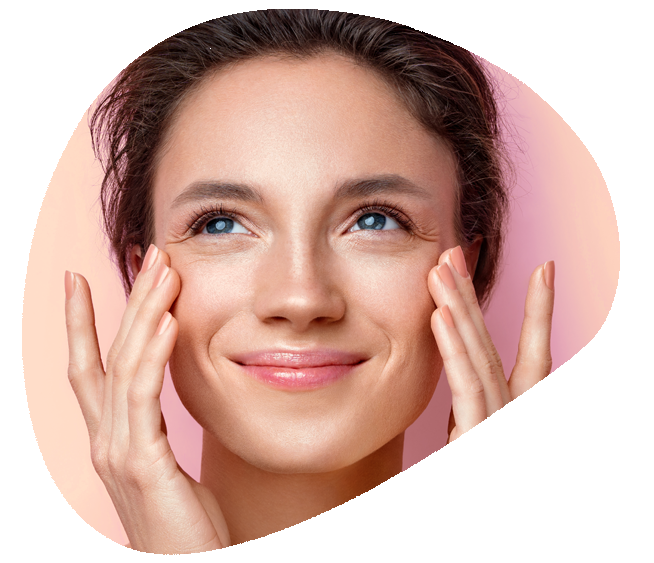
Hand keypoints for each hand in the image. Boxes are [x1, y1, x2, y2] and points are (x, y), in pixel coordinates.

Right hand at [65, 245, 229, 553]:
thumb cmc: (186, 525)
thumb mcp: (166, 467)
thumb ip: (155, 433)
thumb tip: (161, 404)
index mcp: (111, 438)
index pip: (89, 369)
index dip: (81, 323)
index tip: (79, 280)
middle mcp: (105, 440)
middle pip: (109, 354)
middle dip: (126, 301)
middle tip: (148, 255)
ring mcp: (117, 452)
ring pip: (125, 366)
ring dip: (145, 313)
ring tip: (164, 270)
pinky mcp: (142, 464)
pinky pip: (145, 397)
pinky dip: (154, 354)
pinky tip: (169, 321)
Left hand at [378, 246, 554, 553]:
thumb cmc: (429, 514)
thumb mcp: (451, 454)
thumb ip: (461, 414)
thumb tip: (455, 368)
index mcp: (511, 434)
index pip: (532, 363)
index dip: (539, 315)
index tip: (542, 272)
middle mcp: (517, 439)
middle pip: (500, 352)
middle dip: (478, 300)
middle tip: (458, 254)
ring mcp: (503, 451)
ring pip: (482, 364)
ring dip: (461, 312)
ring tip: (442, 270)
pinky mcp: (477, 461)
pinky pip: (466, 392)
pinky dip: (454, 351)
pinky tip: (440, 317)